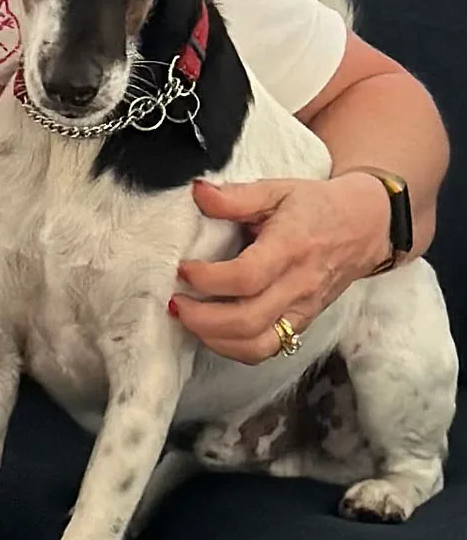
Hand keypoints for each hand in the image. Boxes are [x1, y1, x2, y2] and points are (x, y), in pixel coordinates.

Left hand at [170, 174, 390, 362]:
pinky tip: (213, 331)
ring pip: (258, 346)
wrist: (364, 227)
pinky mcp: (302, 324)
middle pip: (248, 321)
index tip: (184, 269)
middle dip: (203, 319)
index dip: (209, 279)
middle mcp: (298, 286)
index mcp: (291, 248)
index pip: (247, 277)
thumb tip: (197, 192)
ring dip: (216, 339)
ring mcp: (302, 311)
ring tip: (189, 318)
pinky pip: (268, 350)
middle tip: (176, 302)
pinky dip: (235, 348)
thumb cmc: (316, 206)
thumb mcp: (277, 189)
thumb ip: (236, 195)